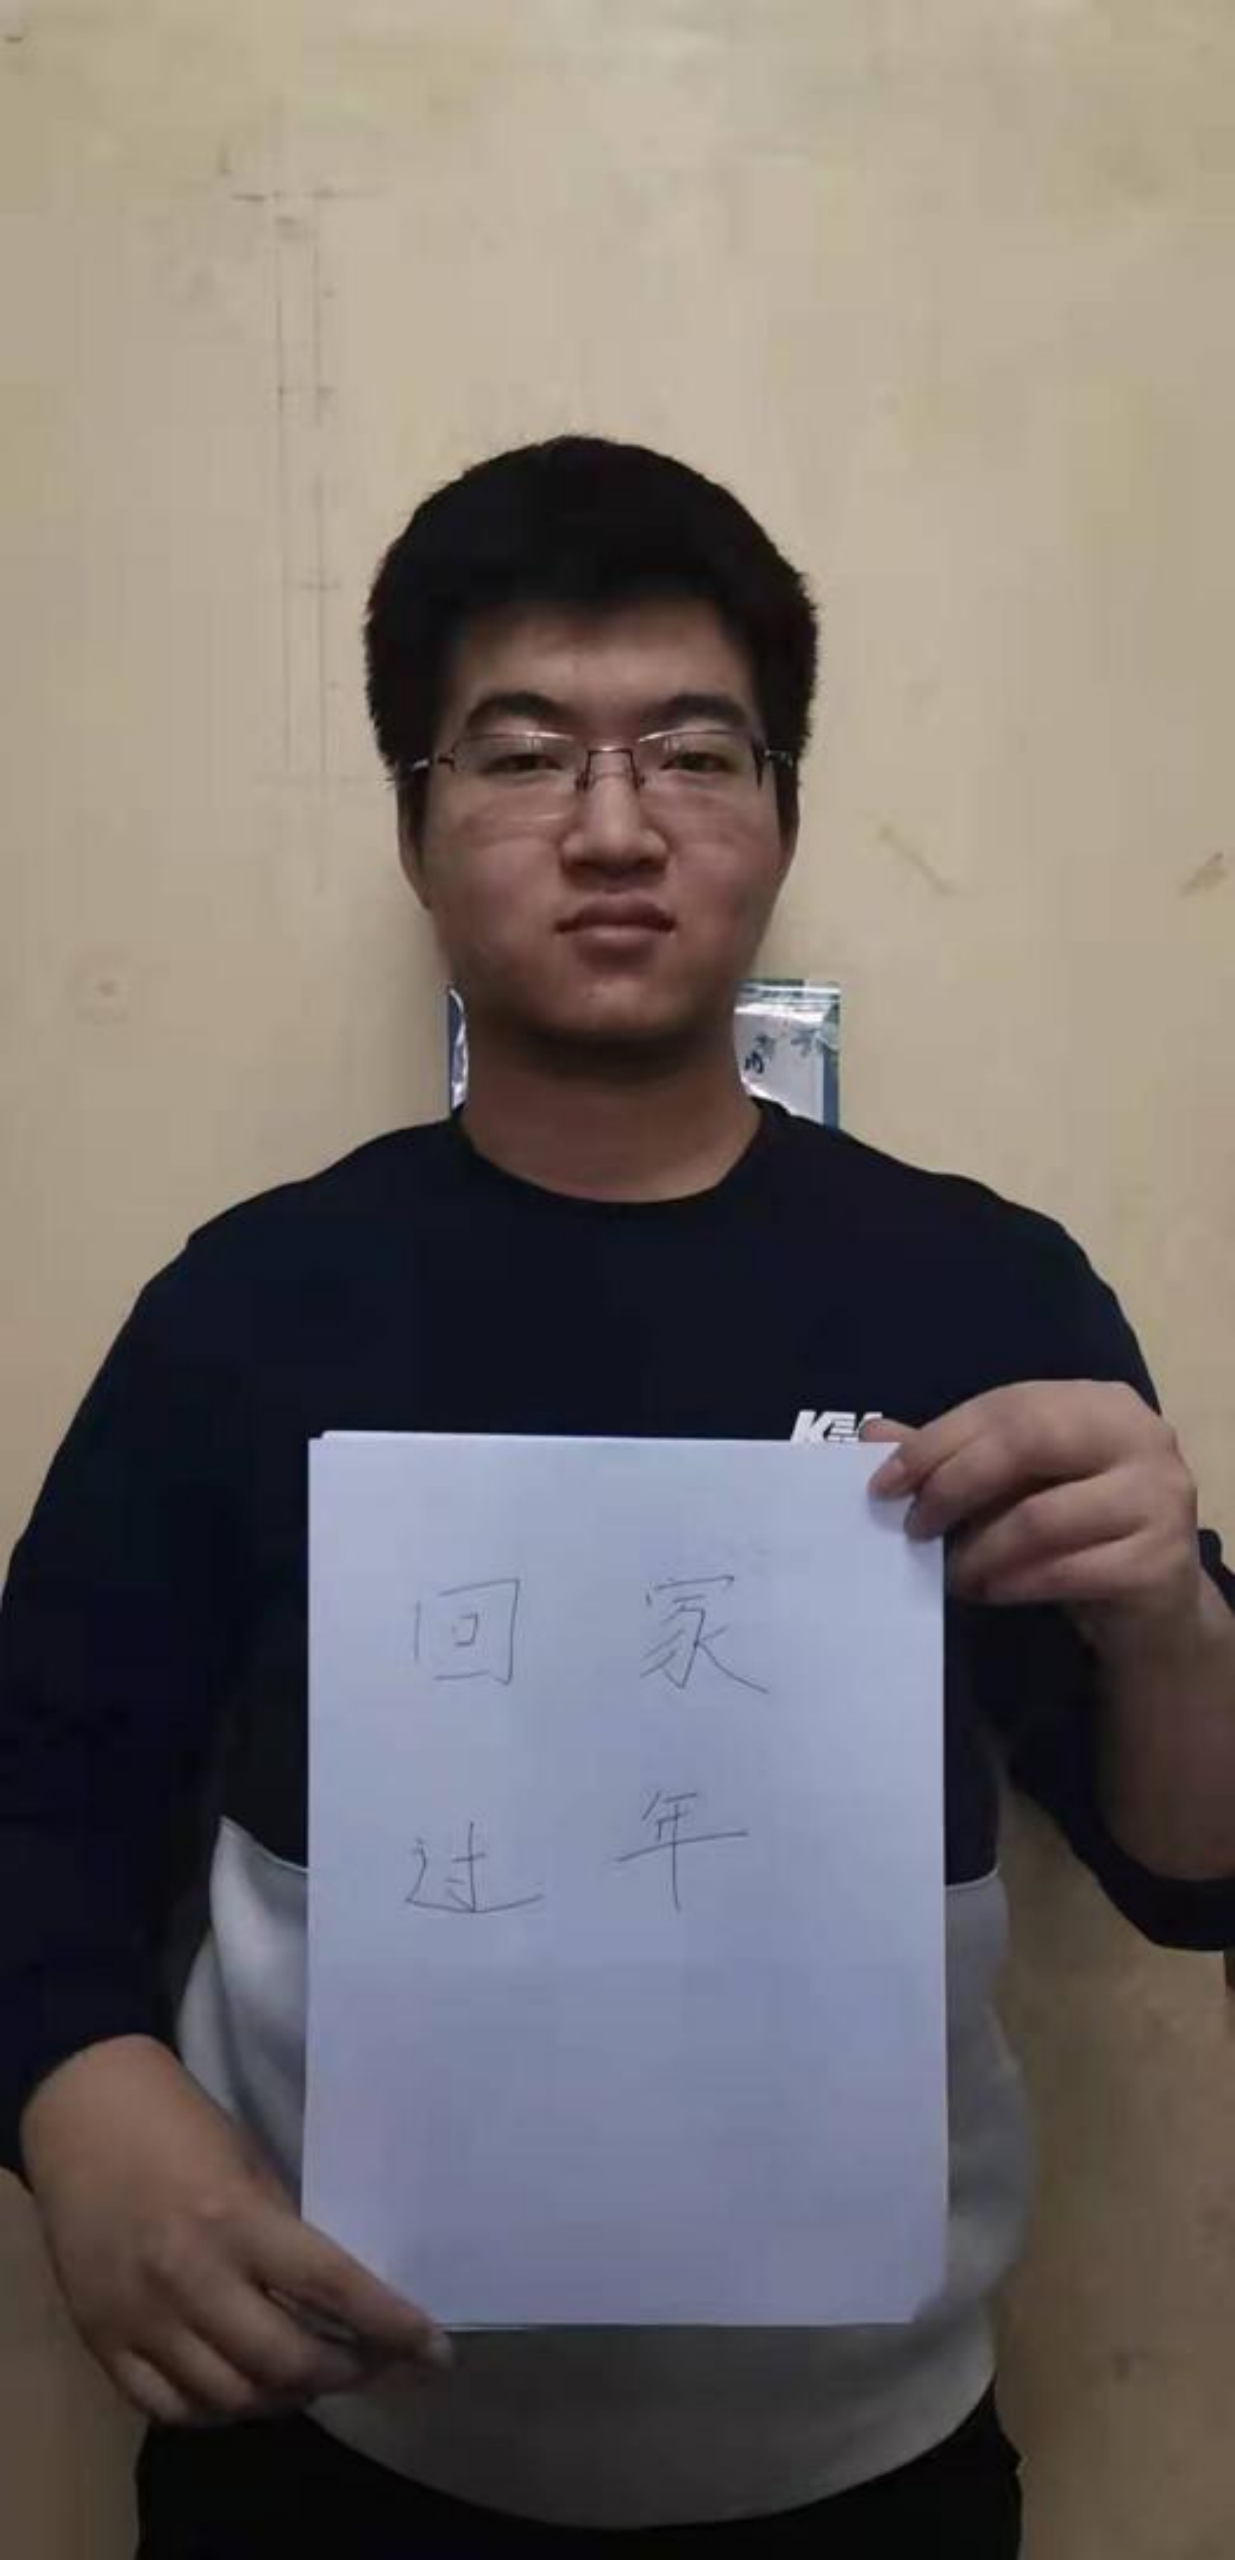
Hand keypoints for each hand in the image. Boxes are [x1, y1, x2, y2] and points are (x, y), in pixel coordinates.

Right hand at [21, 2036, 450, 2426]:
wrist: (81, 2113)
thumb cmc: (178, 2124)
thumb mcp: (247, 2164)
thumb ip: (282, 2234)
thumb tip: (336, 2297)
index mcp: (234, 2219)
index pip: (331, 2287)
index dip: (389, 2325)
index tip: (434, 2350)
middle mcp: (190, 2278)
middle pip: (285, 2362)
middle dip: (345, 2373)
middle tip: (374, 2364)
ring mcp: (142, 2318)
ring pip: (231, 2398)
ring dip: (286, 2398)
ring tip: (313, 2379)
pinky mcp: (103, 2341)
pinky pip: (171, 2408)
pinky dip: (218, 2411)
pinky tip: (246, 2391)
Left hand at [865, 1381, 1203, 1653]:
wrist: (1153, 1610)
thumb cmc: (1078, 1536)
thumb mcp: (1017, 1491)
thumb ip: (953, 1459)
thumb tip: (872, 1435)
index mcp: (1102, 1404)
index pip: (1007, 1406)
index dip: (937, 1441)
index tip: (884, 1484)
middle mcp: (1142, 1437)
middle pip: (1028, 1441)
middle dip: (954, 1484)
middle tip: (915, 1526)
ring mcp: (1161, 1499)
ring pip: (1041, 1518)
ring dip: (978, 1550)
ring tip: (952, 1572)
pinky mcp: (1161, 1563)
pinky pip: (1066, 1572)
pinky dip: (1013, 1584)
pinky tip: (989, 1591)